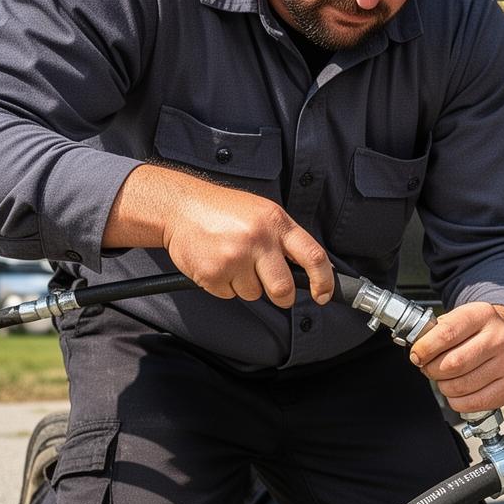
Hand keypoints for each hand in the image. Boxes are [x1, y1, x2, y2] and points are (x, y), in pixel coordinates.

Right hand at [107, 164, 332, 307]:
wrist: (179, 206)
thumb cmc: (223, 210)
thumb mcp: (263, 213)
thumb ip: (285, 239)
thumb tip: (312, 268)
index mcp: (277, 222)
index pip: (313, 256)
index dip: (324, 281)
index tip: (324, 294)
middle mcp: (258, 239)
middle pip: (283, 288)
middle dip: (282, 296)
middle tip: (274, 290)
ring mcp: (235, 257)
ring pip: (254, 294)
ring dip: (246, 285)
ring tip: (232, 260)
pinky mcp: (213, 272)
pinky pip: (229, 295)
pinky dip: (224, 286)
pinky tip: (217, 264)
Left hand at [409, 302, 503, 413]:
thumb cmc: (474, 332)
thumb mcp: (455, 320)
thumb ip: (434, 333)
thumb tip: (417, 354)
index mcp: (482, 315)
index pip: (447, 333)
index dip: (425, 348)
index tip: (416, 355)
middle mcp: (499, 338)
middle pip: (453, 364)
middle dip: (432, 370)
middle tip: (429, 368)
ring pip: (460, 387)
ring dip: (443, 386)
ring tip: (445, 378)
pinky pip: (471, 403)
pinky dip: (456, 401)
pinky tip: (458, 390)